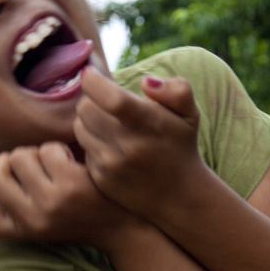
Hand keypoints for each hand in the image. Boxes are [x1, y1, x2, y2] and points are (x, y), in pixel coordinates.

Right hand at [0, 141, 128, 252]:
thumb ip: (13, 207)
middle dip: (6, 164)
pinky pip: (47, 149)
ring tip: (53, 166)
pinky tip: (71, 163)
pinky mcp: (71, 182)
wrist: (122, 229)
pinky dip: (57, 150)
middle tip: (28, 168)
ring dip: (35, 154)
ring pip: (19, 156)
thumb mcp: (40, 226)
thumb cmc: (76, 220)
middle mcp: (32, 219)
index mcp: (22, 232)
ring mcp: (52, 200)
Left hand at [74, 65, 206, 216]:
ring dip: (88, 120)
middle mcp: (128, 147)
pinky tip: (109, 145)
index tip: (91, 74)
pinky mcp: (101, 179)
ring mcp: (112, 166)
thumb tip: (145, 82)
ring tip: (106, 122)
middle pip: (86, 108)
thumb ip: (177, 90)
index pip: (111, 97)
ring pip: (79, 128)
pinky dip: (91, 143)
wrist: (178, 196)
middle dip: (90, 98)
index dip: (93, 81)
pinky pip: (83, 150)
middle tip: (102, 100)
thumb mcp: (190, 114)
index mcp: (149, 125)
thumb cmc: (180, 146)